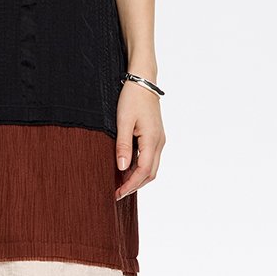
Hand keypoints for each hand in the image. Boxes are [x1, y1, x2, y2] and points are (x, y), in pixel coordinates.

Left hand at [114, 80, 163, 199]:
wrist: (143, 82)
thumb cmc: (132, 98)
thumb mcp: (123, 122)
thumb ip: (123, 146)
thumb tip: (122, 168)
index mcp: (152, 140)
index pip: (144, 171)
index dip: (131, 185)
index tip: (118, 194)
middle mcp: (159, 142)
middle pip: (150, 173)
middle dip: (135, 185)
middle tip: (117, 192)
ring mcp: (159, 139)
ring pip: (151, 167)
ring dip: (137, 177)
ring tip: (120, 182)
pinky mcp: (156, 136)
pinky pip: (150, 158)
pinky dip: (140, 167)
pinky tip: (127, 168)